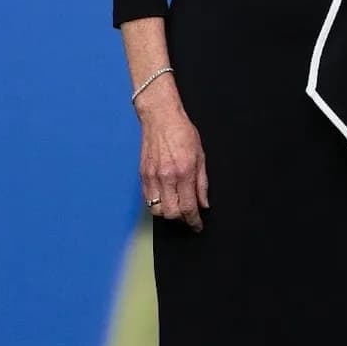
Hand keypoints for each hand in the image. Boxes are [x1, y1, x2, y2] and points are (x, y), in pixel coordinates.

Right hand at [137, 91, 207, 231]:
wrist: (160, 119)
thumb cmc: (183, 133)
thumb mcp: (201, 156)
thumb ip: (202, 183)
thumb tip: (204, 204)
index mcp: (184, 172)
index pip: (188, 206)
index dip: (193, 221)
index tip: (197, 226)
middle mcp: (166, 177)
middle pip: (171, 213)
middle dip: (181, 220)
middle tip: (189, 217)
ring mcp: (152, 177)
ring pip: (157, 210)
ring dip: (168, 214)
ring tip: (177, 208)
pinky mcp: (142, 176)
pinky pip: (148, 200)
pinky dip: (157, 205)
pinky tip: (166, 200)